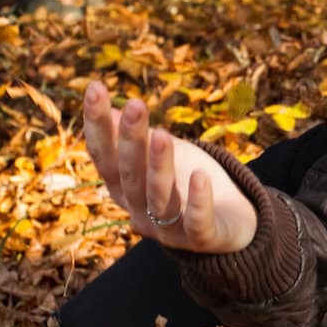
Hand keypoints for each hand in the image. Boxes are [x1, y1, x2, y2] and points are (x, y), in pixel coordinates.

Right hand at [82, 80, 257, 253]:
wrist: (231, 229)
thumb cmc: (189, 185)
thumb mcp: (164, 157)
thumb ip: (138, 139)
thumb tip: (111, 106)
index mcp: (126, 189)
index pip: (104, 156)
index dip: (97, 125)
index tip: (94, 87)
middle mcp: (140, 210)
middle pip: (130, 175)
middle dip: (130, 141)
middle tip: (135, 104)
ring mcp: (169, 229)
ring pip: (159, 198)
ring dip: (160, 167)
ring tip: (162, 134)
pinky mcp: (201, 240)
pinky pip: (196, 223)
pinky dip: (197, 201)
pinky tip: (201, 176)